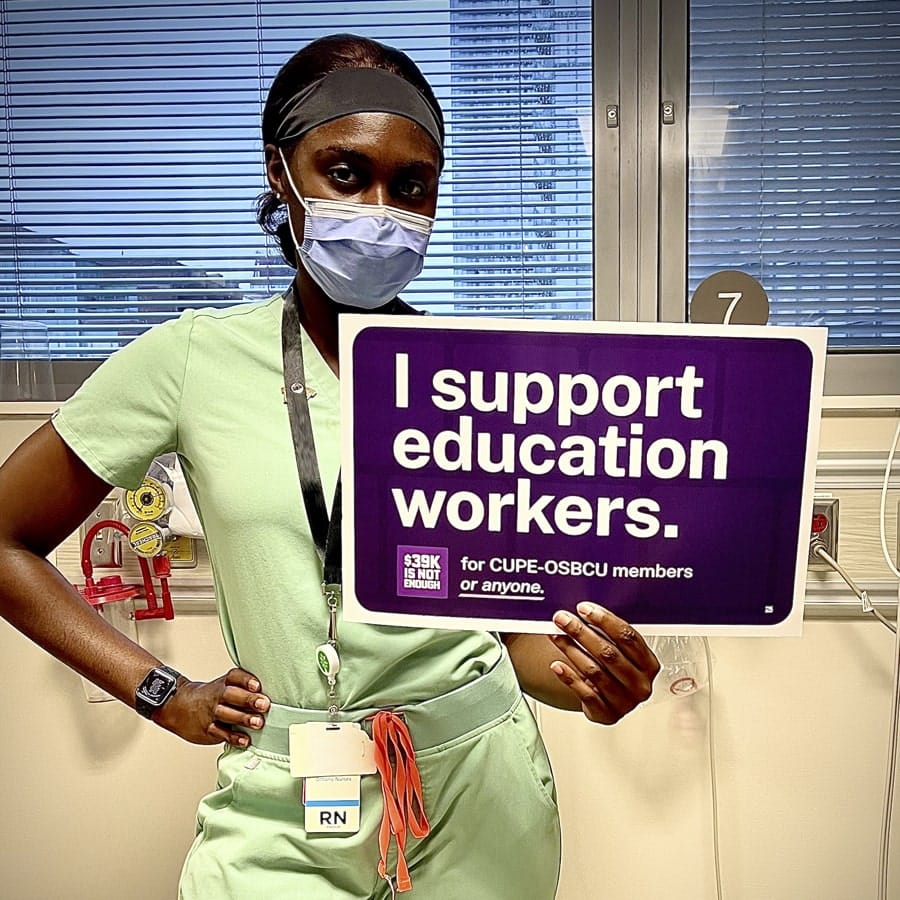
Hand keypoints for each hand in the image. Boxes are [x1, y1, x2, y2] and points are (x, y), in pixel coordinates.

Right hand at [153, 667, 270, 747]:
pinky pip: (220, 733)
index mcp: (224, 683)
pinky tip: (245, 740)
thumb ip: (246, 688)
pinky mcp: (207, 729)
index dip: (246, 680)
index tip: (257, 684)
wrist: (179, 706)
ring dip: (243, 718)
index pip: (235, 677)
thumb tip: (274, 693)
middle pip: (232, 695)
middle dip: (248, 699)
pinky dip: (233, 737)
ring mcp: (211, 712)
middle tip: (264, 704)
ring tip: (258, 723)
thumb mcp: (225, 685)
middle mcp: (218, 696)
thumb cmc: (212, 696)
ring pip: (226, 714)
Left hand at [549, 603, 659, 724]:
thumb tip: (584, 610)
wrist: (609, 701)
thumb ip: (609, 634)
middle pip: (609, 653)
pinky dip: (568, 677)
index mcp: (649, 664)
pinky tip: (557, 665)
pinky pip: (584, 693)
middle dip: (581, 632)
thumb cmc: (614, 670)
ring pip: (593, 671)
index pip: (628, 637)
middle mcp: (640, 684)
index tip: (584, 609)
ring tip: (556, 635)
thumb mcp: (621, 652)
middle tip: (562, 619)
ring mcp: (625, 702)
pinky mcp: (606, 714)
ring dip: (571, 650)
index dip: (604, 620)